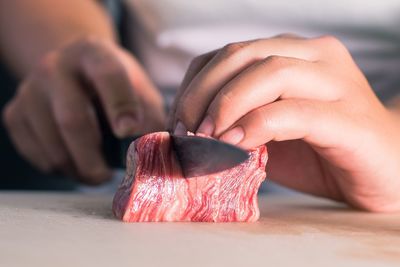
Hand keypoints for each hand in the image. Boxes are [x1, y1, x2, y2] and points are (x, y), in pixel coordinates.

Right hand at [3, 36, 165, 184]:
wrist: (71, 71)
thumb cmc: (114, 85)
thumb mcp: (138, 88)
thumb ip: (150, 116)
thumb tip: (157, 151)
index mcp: (94, 53)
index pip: (107, 75)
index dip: (120, 105)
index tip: (129, 133)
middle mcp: (56, 66)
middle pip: (72, 119)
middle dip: (92, 157)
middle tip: (106, 177)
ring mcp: (30, 89)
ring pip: (51, 142)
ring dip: (76, 168)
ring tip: (94, 172)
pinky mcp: (14, 112)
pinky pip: (34, 152)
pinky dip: (57, 167)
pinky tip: (74, 161)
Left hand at [169, 34, 399, 211]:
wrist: (385, 174)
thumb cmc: (322, 152)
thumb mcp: (271, 131)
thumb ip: (239, 119)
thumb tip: (190, 129)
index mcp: (296, 54)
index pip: (231, 53)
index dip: (196, 83)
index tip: (179, 119)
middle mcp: (318, 57)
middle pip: (244, 55)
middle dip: (203, 92)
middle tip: (186, 130)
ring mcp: (338, 83)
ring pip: (270, 71)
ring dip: (227, 104)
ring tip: (207, 138)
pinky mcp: (350, 119)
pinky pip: (294, 112)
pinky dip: (256, 125)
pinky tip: (235, 145)